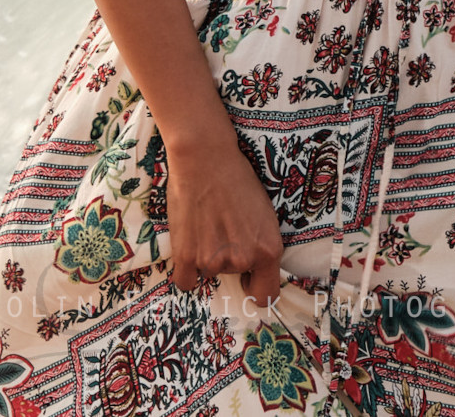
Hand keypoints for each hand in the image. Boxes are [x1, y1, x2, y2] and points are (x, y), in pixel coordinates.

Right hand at [165, 137, 284, 310]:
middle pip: (235, 276)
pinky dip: (186, 267)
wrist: (206, 158)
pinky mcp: (186, 257)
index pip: (266, 294)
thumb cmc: (238, 179)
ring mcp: (213, 260)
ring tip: (207, 223)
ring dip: (207, 255)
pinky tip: (190, 240)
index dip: (256, 286)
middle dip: (230, 257)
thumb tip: (253, 269)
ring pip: (210, 273)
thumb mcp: (264, 213)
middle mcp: (243, 259)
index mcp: (269, 249)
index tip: (248, 278)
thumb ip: (260, 244)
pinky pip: (186, 281)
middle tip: (223, 227)